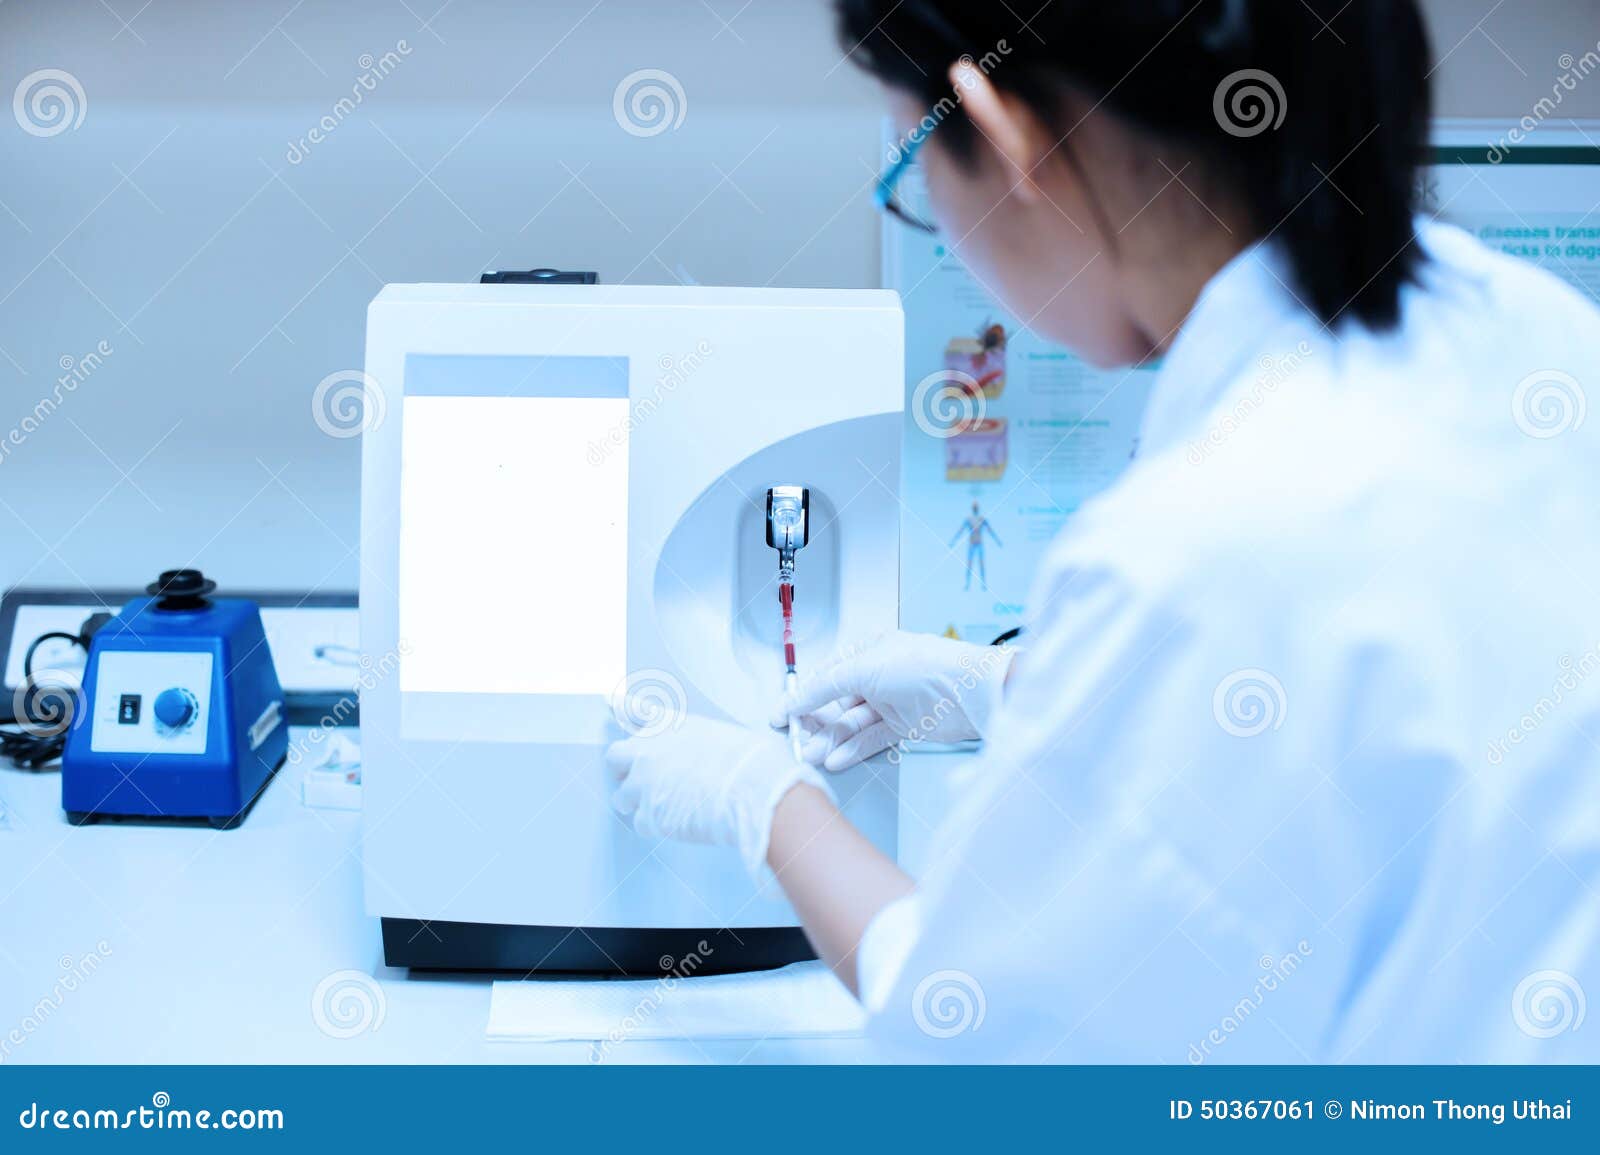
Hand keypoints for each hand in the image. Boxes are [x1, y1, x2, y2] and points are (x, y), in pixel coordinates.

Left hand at [607, 716, 834, 882]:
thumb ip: (694, 743)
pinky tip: (678, 823)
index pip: (635, 711)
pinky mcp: (648, 815)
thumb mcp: (722, 735)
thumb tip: (696, 755)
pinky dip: (656, 825)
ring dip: (638, 802)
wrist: (755, 789)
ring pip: (622, 796)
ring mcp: (643, 783)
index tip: (611, 704)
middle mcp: (648, 750)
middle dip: (626, 769)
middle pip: (615, 758)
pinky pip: (640, 823)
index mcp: (669, 725)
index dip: (621, 708)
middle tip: (646, 779)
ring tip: (667, 807)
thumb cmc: (750, 762)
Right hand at [772, 631, 1015, 772]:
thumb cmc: (923, 666)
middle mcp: (879, 675)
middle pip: (837, 702)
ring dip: (831, 740)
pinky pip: (872, 739)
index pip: (826, 675)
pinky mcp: (905, 726)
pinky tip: (836, 758)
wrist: (968, 692)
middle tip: (796, 740)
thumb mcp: (862, 668)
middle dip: (815, 722)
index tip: (782, 715)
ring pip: (853, 724)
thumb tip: (795, 700)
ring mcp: (892, 701)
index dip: (802, 695)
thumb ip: (824, 686)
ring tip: (812, 755)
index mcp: (868, 650)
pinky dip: (853, 749)